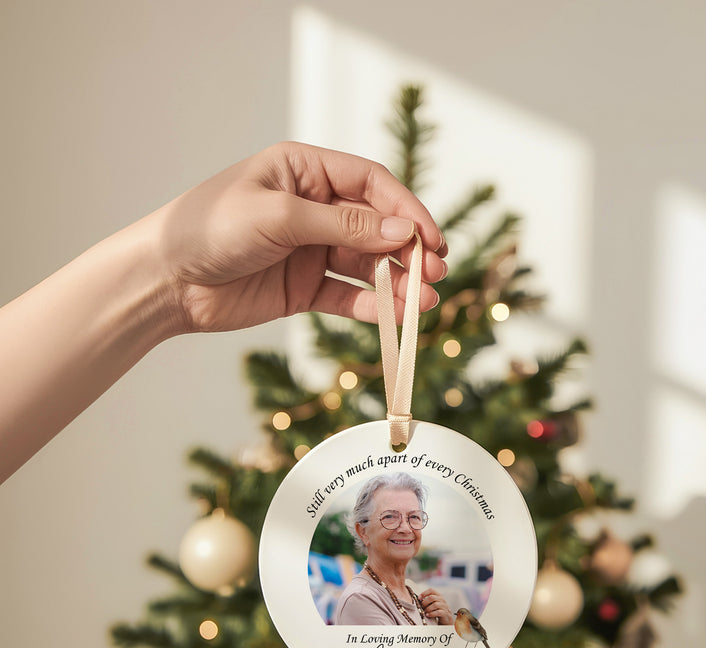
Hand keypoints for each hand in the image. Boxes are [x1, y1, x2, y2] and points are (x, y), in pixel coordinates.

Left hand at [157, 141, 447, 334]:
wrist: (166, 281)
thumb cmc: (209, 229)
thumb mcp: (280, 217)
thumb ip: (343, 226)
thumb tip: (403, 233)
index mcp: (304, 171)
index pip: (371, 185)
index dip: (406, 210)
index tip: (430, 238)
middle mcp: (313, 207)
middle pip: (376, 226)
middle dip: (408, 249)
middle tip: (436, 272)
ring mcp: (311, 250)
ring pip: (367, 264)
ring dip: (398, 282)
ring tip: (425, 301)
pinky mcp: (304, 288)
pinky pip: (347, 296)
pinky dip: (373, 307)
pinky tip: (396, 316)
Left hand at [419, 587, 453, 624]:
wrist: (446, 617)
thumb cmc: (436, 608)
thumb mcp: (432, 602)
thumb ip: (427, 599)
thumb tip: (417, 598)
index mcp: (438, 595)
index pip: (431, 590)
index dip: (424, 593)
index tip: (419, 598)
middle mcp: (441, 599)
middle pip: (432, 597)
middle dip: (425, 602)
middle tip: (422, 607)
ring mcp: (444, 606)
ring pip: (435, 605)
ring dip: (428, 608)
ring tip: (424, 612)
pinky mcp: (445, 612)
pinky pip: (438, 612)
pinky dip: (431, 614)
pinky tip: (427, 615)